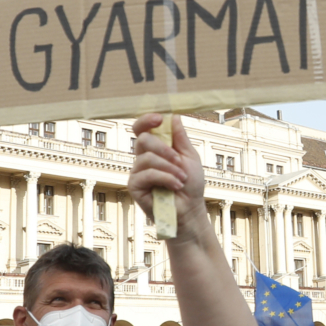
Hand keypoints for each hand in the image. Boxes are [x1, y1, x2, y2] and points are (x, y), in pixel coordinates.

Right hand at [128, 114, 206, 242]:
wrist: (191, 209)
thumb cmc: (191, 184)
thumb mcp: (190, 157)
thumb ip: (181, 138)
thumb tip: (174, 116)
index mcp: (155, 149)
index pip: (142, 130)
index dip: (146, 121)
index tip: (159, 118)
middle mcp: (143, 158)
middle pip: (143, 140)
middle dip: (164, 148)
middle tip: (179, 160)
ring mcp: (137, 172)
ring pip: (146, 158)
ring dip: (169, 167)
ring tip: (182, 178)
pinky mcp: (134, 186)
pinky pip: (147, 174)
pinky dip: (165, 178)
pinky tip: (176, 185)